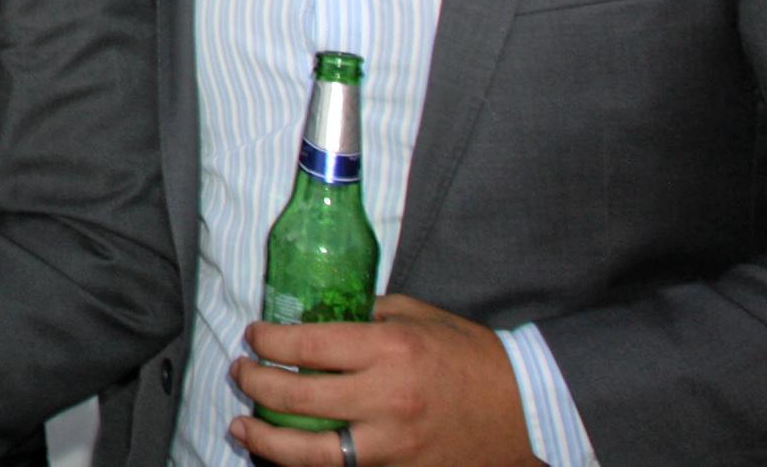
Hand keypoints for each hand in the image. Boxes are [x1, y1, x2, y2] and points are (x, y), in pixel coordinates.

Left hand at [230, 294, 539, 465]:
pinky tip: (285, 454)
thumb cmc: (471, 357)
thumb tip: (322, 314)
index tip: (254, 336)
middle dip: (256, 383)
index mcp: (389, 349)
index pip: (307, 345)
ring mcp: (392, 443)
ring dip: (266, 440)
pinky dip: (306, 465)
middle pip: (297, 397)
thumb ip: (369, 314)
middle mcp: (385, 398)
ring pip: (310, 452)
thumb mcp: (419, 316)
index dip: (268, 341)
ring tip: (241, 426)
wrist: (525, 411)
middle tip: (241, 372)